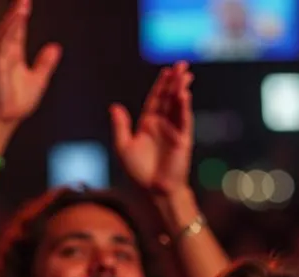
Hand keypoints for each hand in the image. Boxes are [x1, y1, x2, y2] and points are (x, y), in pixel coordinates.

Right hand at [0, 0, 61, 126]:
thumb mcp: (38, 81)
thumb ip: (45, 63)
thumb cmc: (16, 104)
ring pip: (6, 32)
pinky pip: (3, 43)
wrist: (3, 120)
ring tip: (22, 3)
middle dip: (16, 10)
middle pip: (10, 26)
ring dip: (13, 17)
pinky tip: (18, 18)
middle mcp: (4, 53)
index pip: (17, 29)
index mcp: (13, 55)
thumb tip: (56, 48)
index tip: (25, 0)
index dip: (21, 14)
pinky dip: (10, 29)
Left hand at [111, 62, 194, 196]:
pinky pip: (184, 119)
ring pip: (178, 105)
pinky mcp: (183, 139)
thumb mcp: (123, 147)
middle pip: (169, 97)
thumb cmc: (138, 173)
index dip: (161, 84)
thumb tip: (114, 107)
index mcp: (148, 124)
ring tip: (185, 74)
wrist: (154, 191)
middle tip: (181, 64)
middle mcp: (162, 125)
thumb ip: (120, 126)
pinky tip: (184, 94)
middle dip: (175, 81)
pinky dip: (184, 107)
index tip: (166, 71)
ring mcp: (174, 131)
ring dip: (181, 89)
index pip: (156, 99)